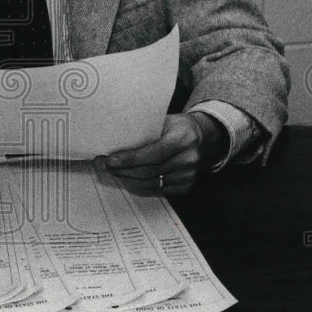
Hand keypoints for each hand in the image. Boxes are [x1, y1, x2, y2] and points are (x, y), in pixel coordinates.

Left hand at [94, 113, 228, 195]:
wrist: (207, 138)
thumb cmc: (181, 127)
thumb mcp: (167, 120)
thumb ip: (146, 129)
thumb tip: (116, 135)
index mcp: (182, 138)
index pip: (152, 154)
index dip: (129, 159)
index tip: (110, 160)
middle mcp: (188, 159)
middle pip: (148, 171)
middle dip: (122, 170)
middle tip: (104, 165)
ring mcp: (188, 175)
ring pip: (150, 183)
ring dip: (127, 179)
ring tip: (113, 172)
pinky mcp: (186, 186)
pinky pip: (157, 190)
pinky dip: (140, 187)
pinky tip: (128, 179)